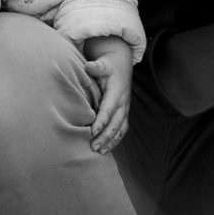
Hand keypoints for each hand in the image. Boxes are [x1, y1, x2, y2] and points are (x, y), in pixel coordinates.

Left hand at [82, 36, 132, 154]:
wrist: (122, 63)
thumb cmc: (109, 64)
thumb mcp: (104, 63)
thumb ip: (97, 66)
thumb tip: (88, 66)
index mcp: (117, 90)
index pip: (108, 109)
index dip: (101, 121)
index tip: (92, 132)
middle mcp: (123, 101)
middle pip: (115, 122)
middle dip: (105, 136)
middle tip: (93, 147)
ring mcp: (125, 108)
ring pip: (120, 128)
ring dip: (111, 141)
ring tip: (99, 152)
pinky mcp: (124, 112)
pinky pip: (122, 129)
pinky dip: (116, 140)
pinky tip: (106, 149)